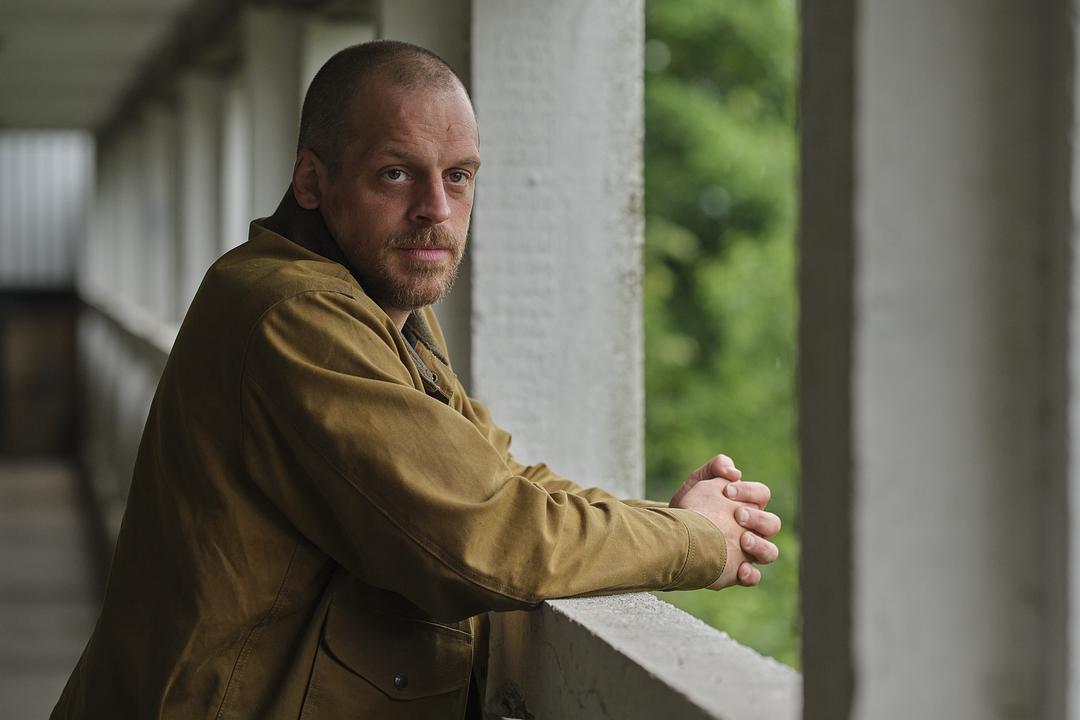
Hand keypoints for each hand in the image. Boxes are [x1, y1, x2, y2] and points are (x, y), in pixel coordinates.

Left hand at [669, 455, 780, 588]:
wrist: (669, 534)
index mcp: (747, 505)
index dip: (750, 491)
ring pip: (770, 552)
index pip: (762, 495)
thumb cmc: (689, 507)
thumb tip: (734, 471)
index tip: (727, 491)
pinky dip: (751, 575)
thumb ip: (715, 467)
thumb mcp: (697, 483)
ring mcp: (746, 552)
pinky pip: (753, 577)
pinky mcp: (735, 572)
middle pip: (772, 523)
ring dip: (761, 546)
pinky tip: (740, 569)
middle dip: (758, 518)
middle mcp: (752, 529)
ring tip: (744, 540)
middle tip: (737, 515)